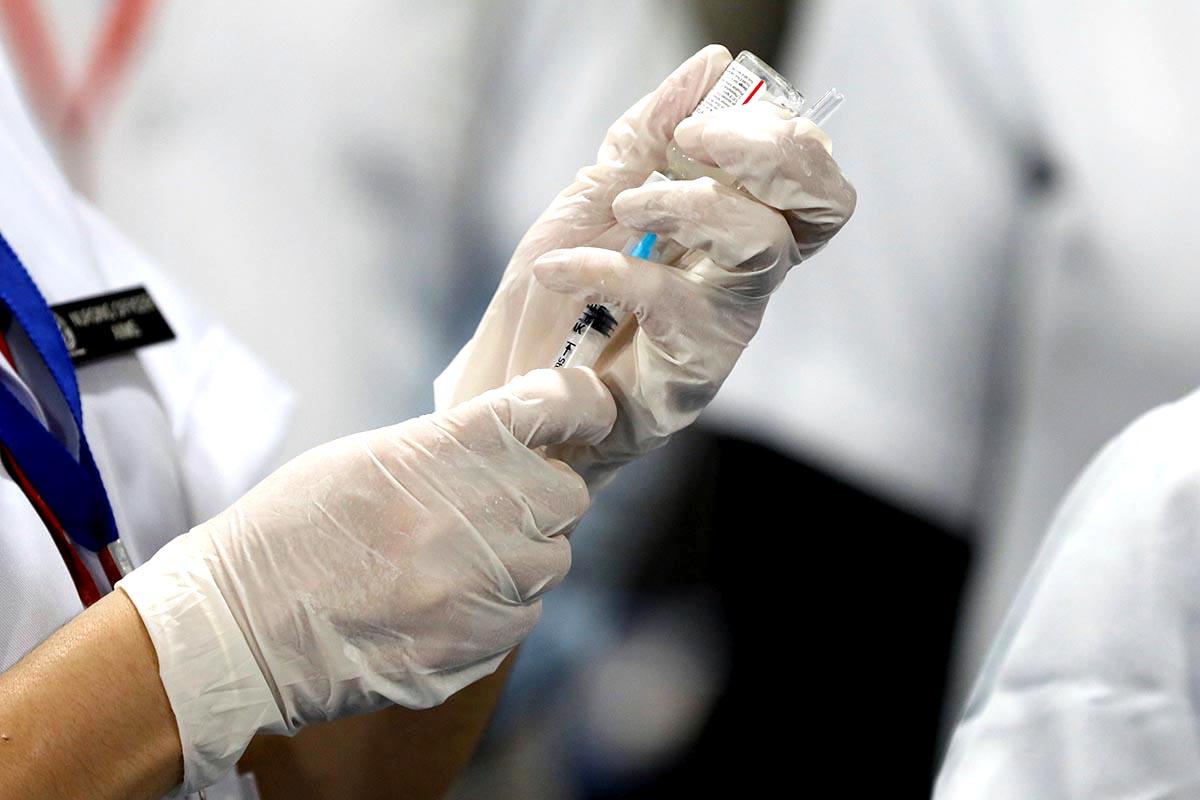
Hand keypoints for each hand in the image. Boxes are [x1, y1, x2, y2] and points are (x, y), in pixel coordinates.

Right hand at [118, 367, 614, 792]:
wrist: (238, 629)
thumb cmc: (290, 531)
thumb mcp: (368, 457)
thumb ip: (451, 447)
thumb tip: (514, 444)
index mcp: (448, 449)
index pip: (558, 405)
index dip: (582, 404)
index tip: (586, 410)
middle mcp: (481, 514)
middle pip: (569, 495)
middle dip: (542, 496)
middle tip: (498, 505)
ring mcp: (484, 586)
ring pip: (552, 561)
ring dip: (522, 557)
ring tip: (458, 562)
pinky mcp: (477, 646)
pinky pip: (523, 617)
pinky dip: (498, 609)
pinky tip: (445, 606)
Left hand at [435, 45, 855, 486]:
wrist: (518, 383)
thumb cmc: (564, 294)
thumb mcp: (596, 196)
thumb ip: (649, 135)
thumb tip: (714, 64)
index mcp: (737, 225)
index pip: (808, 171)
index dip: (777, 134)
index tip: (700, 122)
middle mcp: (748, 273)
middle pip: (823, 205)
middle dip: (774, 154)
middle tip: (697, 141)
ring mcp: (728, 322)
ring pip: (762, 246)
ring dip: (691, 203)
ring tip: (625, 204)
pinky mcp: (694, 371)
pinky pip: (670, 301)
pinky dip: (607, 271)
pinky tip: (559, 269)